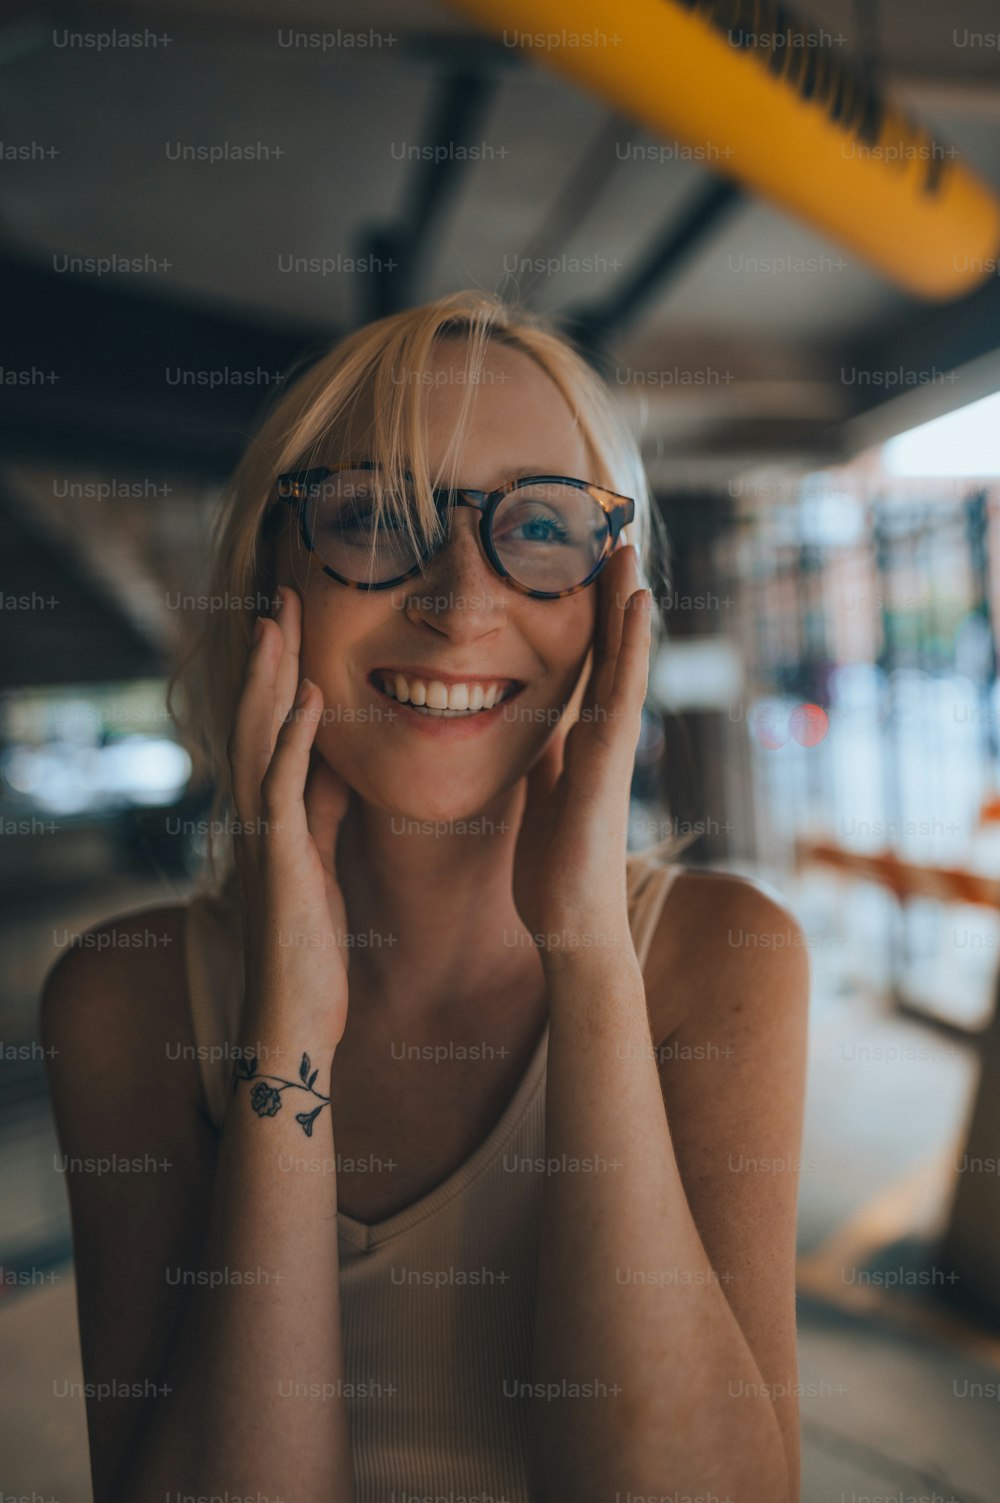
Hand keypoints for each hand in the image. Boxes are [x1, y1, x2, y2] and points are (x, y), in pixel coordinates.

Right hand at [227, 586, 352, 1046]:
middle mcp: (259, 815)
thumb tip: (336, 762)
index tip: (298, 620)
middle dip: (273, 657)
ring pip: (260, 740)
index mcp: (274, 812)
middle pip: (260, 718)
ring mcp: (262, 836)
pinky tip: (314, 699)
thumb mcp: (321, 861)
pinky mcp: (278, 863)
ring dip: (274, 679)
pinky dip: (295, 740)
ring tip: (284, 622)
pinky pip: (284, 789)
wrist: (296, 1020)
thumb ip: (323, 810)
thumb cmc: (311, 949)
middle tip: (284, 595)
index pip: (275, 725)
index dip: (285, 673)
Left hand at [511, 545, 650, 966]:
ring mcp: (612, 748)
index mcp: (583, 743)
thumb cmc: (556, 872)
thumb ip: (546, 761)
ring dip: (626, 605)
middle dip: (611, 597)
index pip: (588, 668)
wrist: (572, 926)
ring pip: (624, 662)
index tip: (586, 570)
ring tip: (627, 551)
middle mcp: (604, 738)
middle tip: (615, 537)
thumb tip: (541, 732)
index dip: (590, 620)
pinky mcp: (609, 763)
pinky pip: (622, 693)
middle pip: (611, 653)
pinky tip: (635, 607)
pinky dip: (631, 647)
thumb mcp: (541, 798)